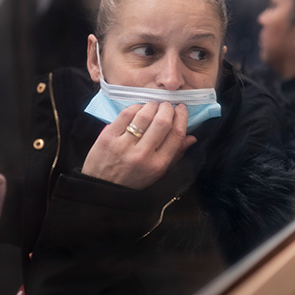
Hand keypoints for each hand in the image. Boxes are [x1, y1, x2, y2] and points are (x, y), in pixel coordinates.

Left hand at [81, 102, 195, 189]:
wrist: (102, 189)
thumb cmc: (134, 180)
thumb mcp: (158, 173)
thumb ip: (176, 154)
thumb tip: (192, 137)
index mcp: (159, 164)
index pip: (177, 133)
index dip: (182, 116)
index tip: (181, 109)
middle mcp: (143, 154)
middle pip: (162, 121)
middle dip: (168, 108)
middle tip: (167, 105)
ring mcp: (124, 145)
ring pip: (144, 115)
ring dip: (152, 105)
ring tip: (153, 106)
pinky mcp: (108, 137)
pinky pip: (126, 114)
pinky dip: (136, 107)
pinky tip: (138, 109)